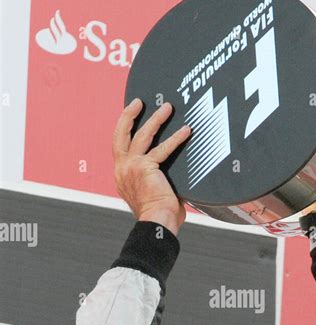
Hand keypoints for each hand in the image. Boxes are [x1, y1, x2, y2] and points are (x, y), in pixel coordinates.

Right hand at [112, 99, 191, 234]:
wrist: (156, 223)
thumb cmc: (158, 215)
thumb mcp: (152, 193)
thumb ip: (157, 179)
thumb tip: (175, 174)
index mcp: (122, 176)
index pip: (120, 147)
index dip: (126, 130)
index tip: (133, 118)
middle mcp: (122, 169)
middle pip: (121, 134)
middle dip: (129, 115)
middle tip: (138, 102)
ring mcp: (131, 167)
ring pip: (142, 135)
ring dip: (156, 119)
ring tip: (168, 107)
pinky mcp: (144, 168)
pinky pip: (163, 149)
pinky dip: (176, 139)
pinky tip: (186, 130)